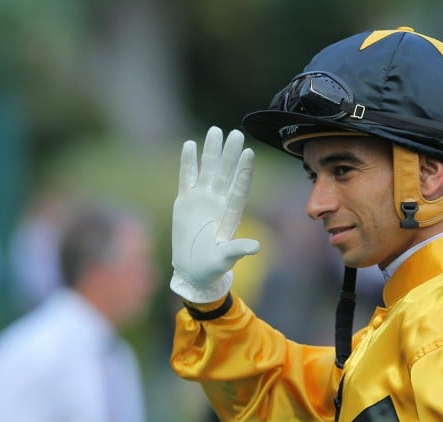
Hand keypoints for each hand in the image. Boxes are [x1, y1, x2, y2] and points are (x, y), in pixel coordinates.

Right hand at [170, 126, 259, 303]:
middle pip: (226, 173)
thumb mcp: (225, 258)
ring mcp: (202, 200)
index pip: (239, 188)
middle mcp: (218, 202)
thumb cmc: (213, 266)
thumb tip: (256, 247)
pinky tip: (190, 145)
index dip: (244, 171)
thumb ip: (237, 249)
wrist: (194, 270)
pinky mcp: (185, 201)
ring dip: (211, 152)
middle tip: (236, 133)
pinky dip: (188, 162)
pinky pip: (187, 177)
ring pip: (208, 170)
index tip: (249, 153)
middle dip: (230, 154)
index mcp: (231, 214)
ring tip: (215, 130)